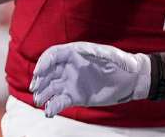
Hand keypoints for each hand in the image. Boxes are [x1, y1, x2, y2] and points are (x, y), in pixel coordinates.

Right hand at [30, 42, 150, 117]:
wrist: (129, 80)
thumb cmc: (122, 64)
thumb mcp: (114, 57)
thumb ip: (104, 55)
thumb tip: (95, 53)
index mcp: (75, 53)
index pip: (54, 55)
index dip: (44, 62)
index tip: (38, 72)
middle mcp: (69, 67)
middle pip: (48, 72)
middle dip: (39, 79)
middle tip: (34, 88)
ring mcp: (70, 82)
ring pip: (50, 87)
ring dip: (42, 94)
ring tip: (39, 101)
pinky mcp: (74, 96)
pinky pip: (59, 101)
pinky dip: (52, 106)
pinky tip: (49, 112)